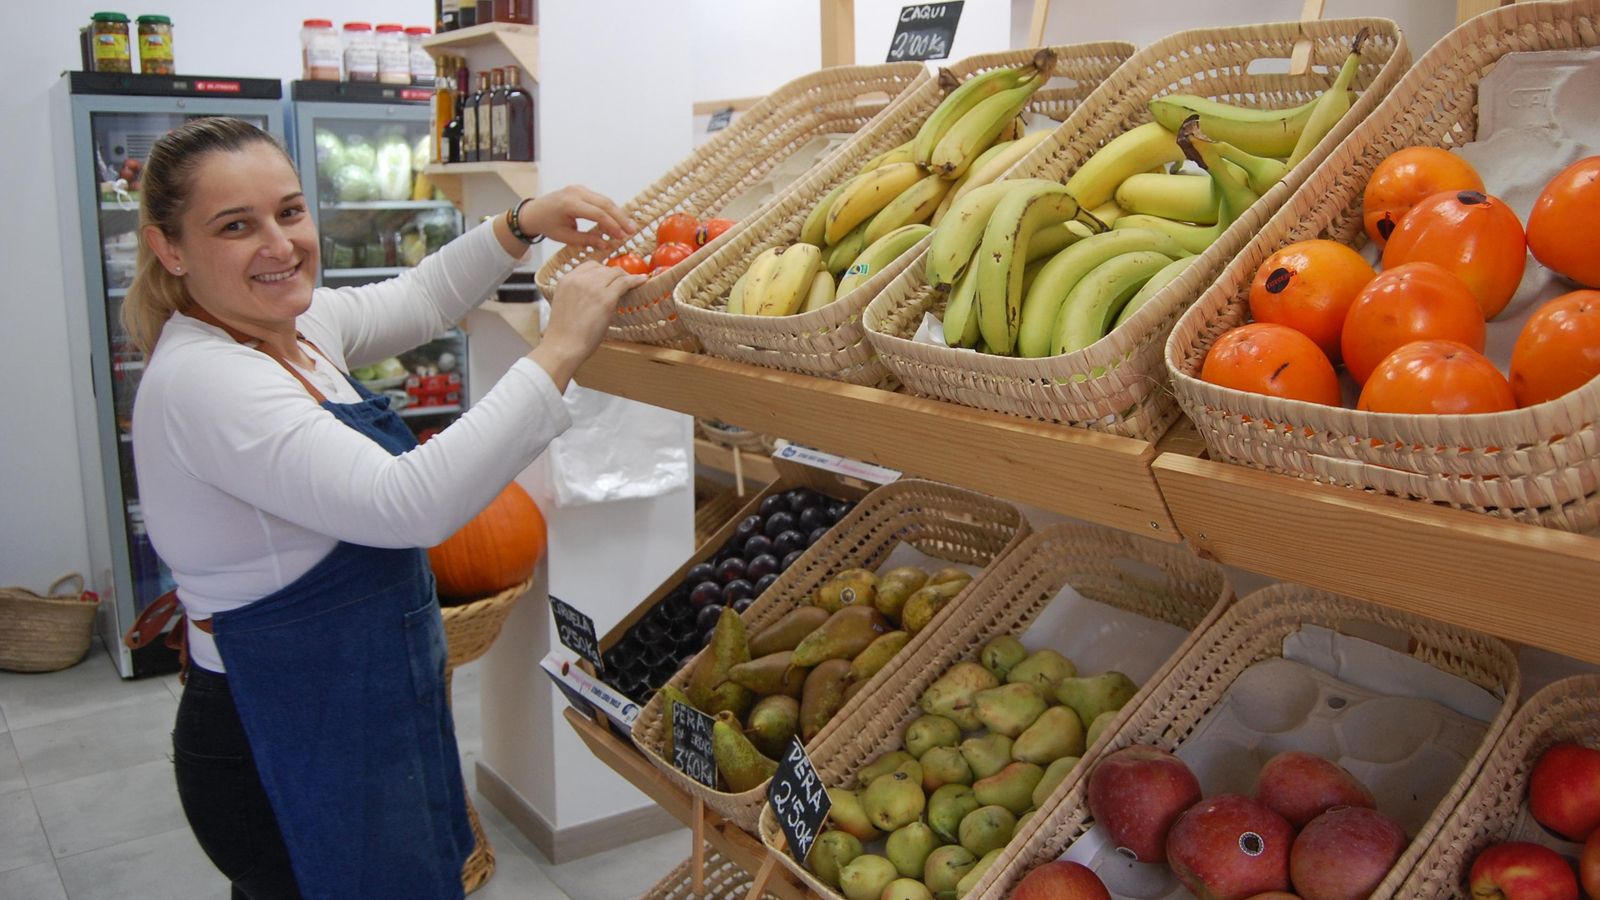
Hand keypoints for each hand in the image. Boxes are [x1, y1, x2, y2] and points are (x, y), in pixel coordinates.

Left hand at [515, 185, 636, 249]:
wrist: (533, 212)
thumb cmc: (547, 225)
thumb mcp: (565, 237)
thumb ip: (586, 240)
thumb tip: (607, 245)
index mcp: (569, 204)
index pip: (597, 213)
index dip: (612, 225)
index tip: (622, 236)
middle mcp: (575, 192)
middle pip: (605, 203)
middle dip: (620, 218)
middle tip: (632, 230)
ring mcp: (579, 188)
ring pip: (604, 199)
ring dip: (618, 213)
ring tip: (628, 226)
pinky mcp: (581, 189)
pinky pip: (599, 199)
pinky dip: (610, 209)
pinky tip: (618, 220)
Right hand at [527, 261, 645, 389]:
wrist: (564, 346)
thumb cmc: (564, 333)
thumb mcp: (566, 304)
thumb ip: (578, 294)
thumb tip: (596, 294)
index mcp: (566, 280)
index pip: (589, 265)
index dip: (602, 270)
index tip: (610, 278)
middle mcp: (579, 279)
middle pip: (604, 268)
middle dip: (615, 275)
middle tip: (623, 282)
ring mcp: (593, 287)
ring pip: (615, 273)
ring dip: (625, 277)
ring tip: (634, 282)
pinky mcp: (606, 298)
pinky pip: (625, 282)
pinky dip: (636, 280)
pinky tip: (643, 280)